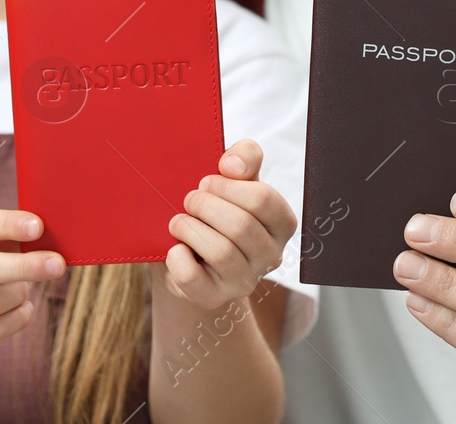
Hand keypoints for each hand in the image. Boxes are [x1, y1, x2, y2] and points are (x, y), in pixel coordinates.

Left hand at [156, 140, 296, 312]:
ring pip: (221, 252)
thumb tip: (231, 166)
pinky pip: (192, 278)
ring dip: (190, 229)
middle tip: (189, 199)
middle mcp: (271, 255)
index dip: (229, 186)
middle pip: (241, 226)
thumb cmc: (216, 210)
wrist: (191, 253)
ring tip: (178, 221)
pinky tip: (175, 249)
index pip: (264, 200)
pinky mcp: (214, 297)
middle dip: (206, 206)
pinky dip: (177, 258)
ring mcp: (244, 281)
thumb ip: (244, 157)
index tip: (206, 181)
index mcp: (281, 223)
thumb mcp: (234, 180)